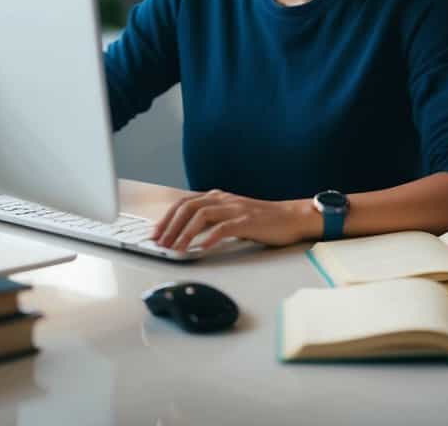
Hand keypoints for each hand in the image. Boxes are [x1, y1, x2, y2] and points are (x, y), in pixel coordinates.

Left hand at [151, 189, 317, 251]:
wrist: (292, 217)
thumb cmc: (263, 220)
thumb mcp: (233, 215)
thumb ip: (213, 220)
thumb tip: (188, 234)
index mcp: (218, 197)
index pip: (184, 203)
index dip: (167, 218)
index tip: (155, 233)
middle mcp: (224, 199)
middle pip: (188, 207)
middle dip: (170, 226)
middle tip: (159, 244)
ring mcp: (235, 208)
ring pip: (201, 215)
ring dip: (184, 233)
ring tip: (175, 249)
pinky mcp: (247, 221)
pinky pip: (223, 228)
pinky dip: (209, 238)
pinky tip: (200, 249)